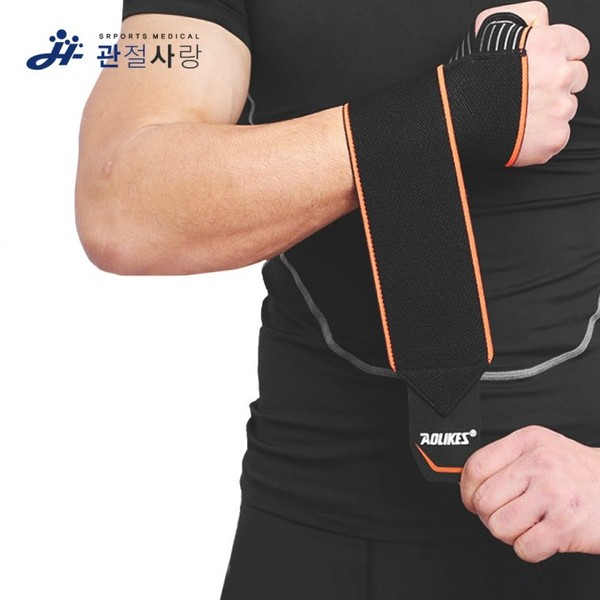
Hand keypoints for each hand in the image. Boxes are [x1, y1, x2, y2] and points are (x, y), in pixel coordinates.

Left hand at [461, 425, 599, 562]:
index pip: (475, 467)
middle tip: (507, 515)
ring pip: (498, 526)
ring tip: (528, 524)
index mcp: (527, 442)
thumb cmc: (579, 473)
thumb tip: (470, 481)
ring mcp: (552, 493)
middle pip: (483, 500)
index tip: (473, 500)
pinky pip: (523, 548)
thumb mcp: (542, 448)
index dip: (467, 490)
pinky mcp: (566, 525)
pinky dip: (529, 549)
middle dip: (489, 516)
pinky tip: (543, 536)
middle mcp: (539, 464)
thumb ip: (508, 459)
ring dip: (509, 533)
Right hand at [476, 2, 589, 166]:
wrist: (455, 120)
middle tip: (528, 94)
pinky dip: (542, 137)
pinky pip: (558, 136)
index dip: (560, 57)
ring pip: (567, 108)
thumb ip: (526, 17)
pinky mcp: (554, 138)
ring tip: (520, 115)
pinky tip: (521, 133)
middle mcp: (560, 75)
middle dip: (556, 84)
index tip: (543, 68)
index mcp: (550, 45)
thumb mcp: (490, 24)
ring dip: (549, 111)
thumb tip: (543, 24)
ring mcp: (560, 109)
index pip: (578, 47)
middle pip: (577, 78)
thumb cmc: (467, 75)